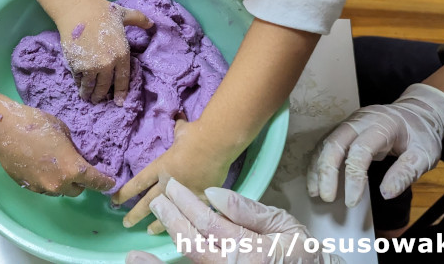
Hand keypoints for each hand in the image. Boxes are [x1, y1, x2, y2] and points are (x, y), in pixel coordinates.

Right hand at [0, 101, 114, 195]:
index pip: (95, 181)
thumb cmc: (36, 125)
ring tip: (56, 167)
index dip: (105, 183)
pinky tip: (41, 167)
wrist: (5, 131)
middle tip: (78, 169)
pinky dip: (47, 181)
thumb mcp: (63, 131)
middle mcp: (59, 183)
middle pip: (77, 190)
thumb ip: (73, 147)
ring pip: (59, 190)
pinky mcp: (28, 186)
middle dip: (80, 182)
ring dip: (62, 182)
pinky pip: (43, 188)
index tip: (110, 183)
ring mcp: (42, 187)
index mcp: (73, 168)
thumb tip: (74, 153)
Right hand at [55, 0, 150, 105]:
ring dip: (88, 94)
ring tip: (87, 97)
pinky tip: (79, 84)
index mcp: (122, 54)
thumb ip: (139, 20)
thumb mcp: (124, 13)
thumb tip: (153, 23)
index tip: (119, 103)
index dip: (120, 93)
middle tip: (99, 100)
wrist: (78, 9)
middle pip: (104, 86)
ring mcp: (91, 66)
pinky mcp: (76, 65)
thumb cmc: (102, 10)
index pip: (122, 80)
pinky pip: (79, 79)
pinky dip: (79, 83)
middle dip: (101, 96)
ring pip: (90, 86)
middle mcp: (107, 63)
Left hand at [113, 119, 232, 232]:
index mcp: (161, 167)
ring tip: (148, 231)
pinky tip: (179, 229)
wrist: (215, 143)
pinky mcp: (202, 198)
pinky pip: (190, 213)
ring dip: (157, 223)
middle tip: (125, 223)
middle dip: (135, 214)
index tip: (114, 201)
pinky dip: (184, 220)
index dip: (125, 193)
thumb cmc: (195, 134)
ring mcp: (185, 192)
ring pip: (167, 212)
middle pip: (148, 203)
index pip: (138, 183)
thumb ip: (178, 130)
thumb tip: (178, 120)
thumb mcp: (181, 130)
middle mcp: (169, 182)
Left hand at [125, 178, 344, 263]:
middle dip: (172, 220)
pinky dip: (168, 263)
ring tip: (150, 228)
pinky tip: (144, 260)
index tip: (173, 187)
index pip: (210, 224)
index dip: (188, 204)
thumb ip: (249, 211)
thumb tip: (213, 194)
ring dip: (165, 247)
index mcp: (253, 252)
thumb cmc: (299, 252)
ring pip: (190, 260)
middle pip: (193, 244)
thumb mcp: (284, 225)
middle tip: (158, 199)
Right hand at [307, 83, 443, 206]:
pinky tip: (316, 179)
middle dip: (326, 172)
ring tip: (314, 192)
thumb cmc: (421, 134)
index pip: (361, 151)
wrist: (417, 112)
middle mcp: (361, 120)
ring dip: (317, 168)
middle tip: (326, 197)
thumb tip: (386, 194)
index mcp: (383, 125)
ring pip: (326, 142)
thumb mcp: (425, 154)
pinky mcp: (344, 127)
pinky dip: (318, 161)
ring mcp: (350, 121)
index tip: (352, 201)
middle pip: (335, 143)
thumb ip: (406, 173)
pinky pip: (326, 143)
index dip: (353, 177)